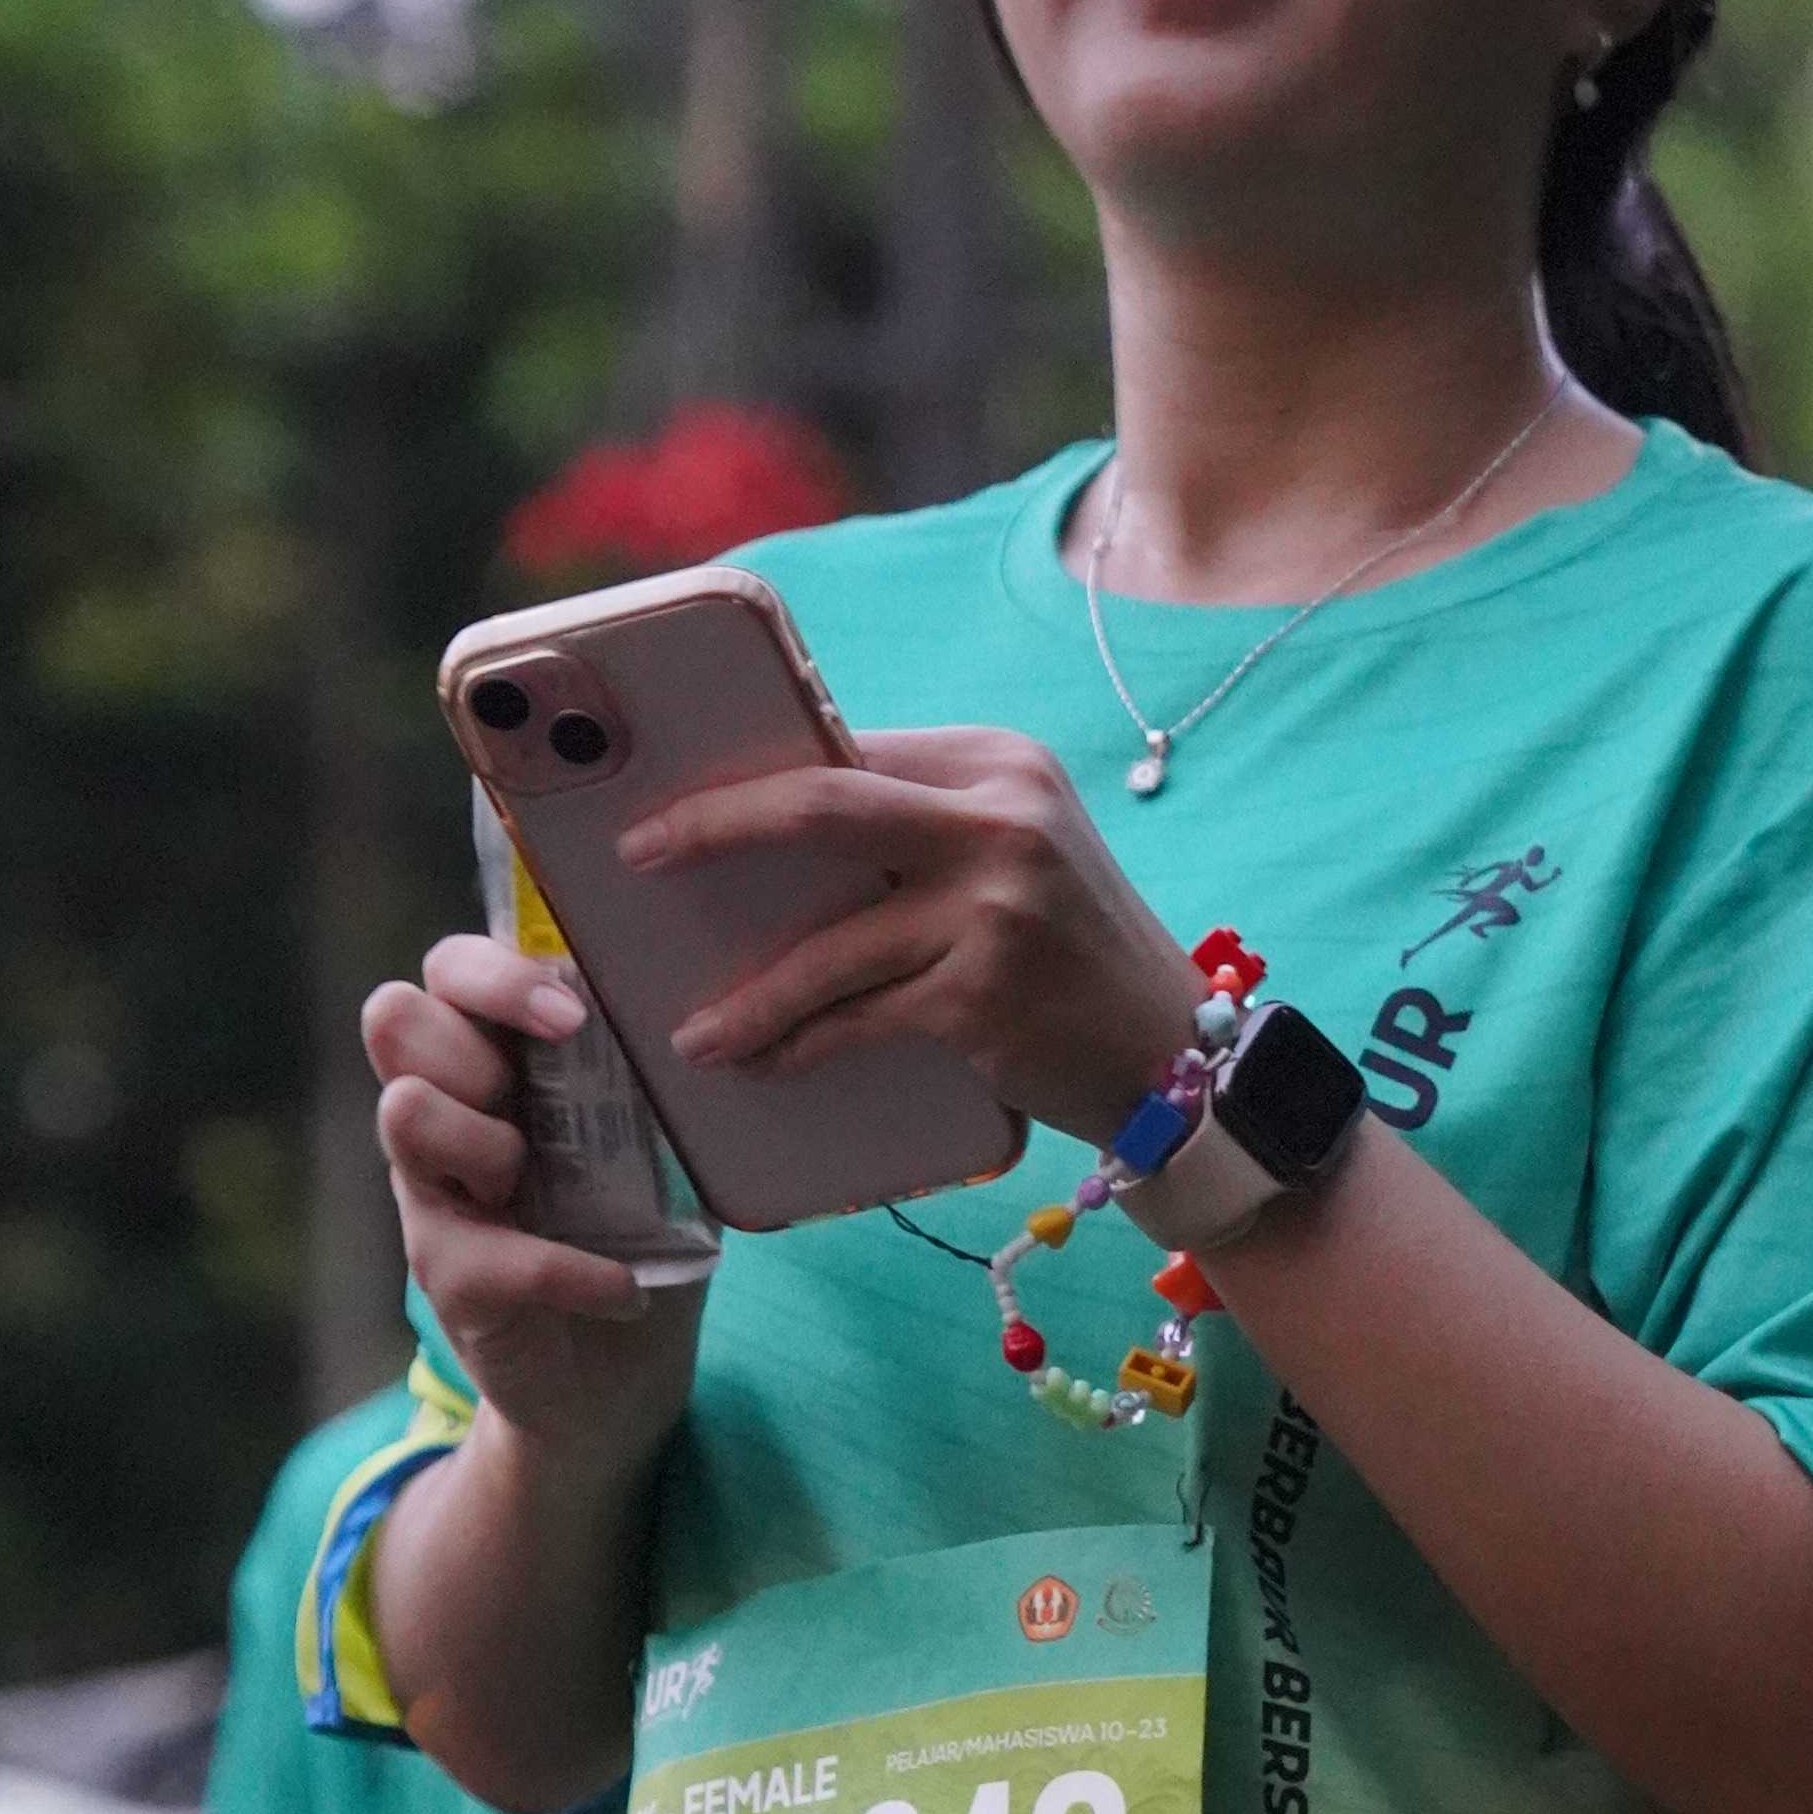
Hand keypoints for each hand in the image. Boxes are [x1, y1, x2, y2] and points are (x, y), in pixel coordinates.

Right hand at [365, 933, 707, 1468]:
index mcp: (495, 1061)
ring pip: (405, 1112)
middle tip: (534, 1105)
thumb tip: (694, 1021)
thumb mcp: (663, 1151)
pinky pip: (490, 1253)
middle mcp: (446, 1113)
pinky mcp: (447, 1277)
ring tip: (551, 1190)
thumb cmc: (640, 1242)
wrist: (621, 1383)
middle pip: (393, 1016)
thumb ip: (653, 1083)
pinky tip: (621, 1290)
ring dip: (490, 1142)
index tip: (572, 1018)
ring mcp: (433, 1194)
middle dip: (472, 1045)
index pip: (448, 971)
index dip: (494, 975)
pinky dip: (571, 1272)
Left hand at [615, 733, 1207, 1145]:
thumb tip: (772, 832)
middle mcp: (999, 819)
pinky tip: (760, 1065)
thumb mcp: (1017, 857)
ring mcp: (995, 906)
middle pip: (820, 805)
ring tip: (693, 1033)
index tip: (676, 804)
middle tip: (639, 855)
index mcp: (997, 764)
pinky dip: (799, 1044)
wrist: (1174, 1056)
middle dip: (714, 828)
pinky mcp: (986, 992)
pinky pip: (860, 1016)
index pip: (848, 748)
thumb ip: (920, 830)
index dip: (753, 776)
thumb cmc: (1074, 959)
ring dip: (751, 993)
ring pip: (830, 941)